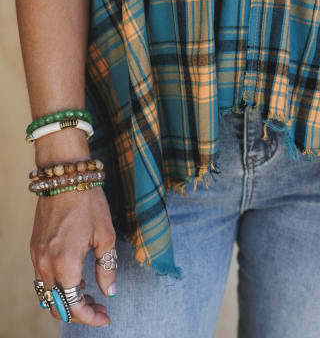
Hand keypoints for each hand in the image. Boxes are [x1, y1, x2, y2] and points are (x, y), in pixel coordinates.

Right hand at [30, 184, 115, 325]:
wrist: (64, 177)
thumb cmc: (87, 202)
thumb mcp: (105, 234)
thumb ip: (107, 267)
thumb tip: (110, 291)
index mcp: (65, 264)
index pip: (75, 306)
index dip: (91, 317)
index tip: (106, 317)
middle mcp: (45, 265)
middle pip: (57, 306)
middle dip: (79, 312)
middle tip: (99, 307)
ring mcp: (36, 257)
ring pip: (47, 294)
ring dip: (67, 300)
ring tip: (89, 293)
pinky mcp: (34, 248)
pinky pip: (42, 278)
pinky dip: (58, 285)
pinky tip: (76, 277)